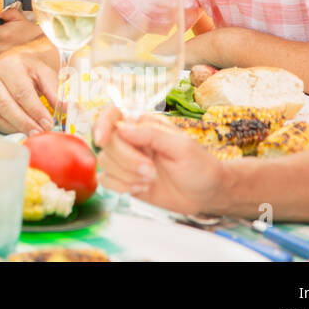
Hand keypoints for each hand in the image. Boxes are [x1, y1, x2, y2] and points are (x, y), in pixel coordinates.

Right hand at [0, 47, 58, 132]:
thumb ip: (56, 91)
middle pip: (6, 105)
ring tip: (30, 133)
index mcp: (10, 65)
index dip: (36, 111)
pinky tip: (16, 129)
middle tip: (40, 132)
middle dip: (25, 122)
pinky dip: (2, 127)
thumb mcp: (44, 74)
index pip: (22, 92)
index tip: (48, 124)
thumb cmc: (27, 71)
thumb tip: (68, 109)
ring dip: (14, 127)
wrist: (8, 63)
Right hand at [93, 106, 227, 213]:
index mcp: (144, 125)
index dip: (102, 123)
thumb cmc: (200, 166)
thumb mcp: (182, 146)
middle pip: (108, 143)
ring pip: (105, 162)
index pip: (113, 114)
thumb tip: (121, 127)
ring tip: (150, 180)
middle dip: (127, 160)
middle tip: (150, 171)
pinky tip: (141, 188)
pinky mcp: (124, 179)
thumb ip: (152, 134)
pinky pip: (105, 180)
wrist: (207, 194)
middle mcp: (132, 140)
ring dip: (126, 175)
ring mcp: (127, 160)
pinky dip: (121, 187)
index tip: (101, 139)